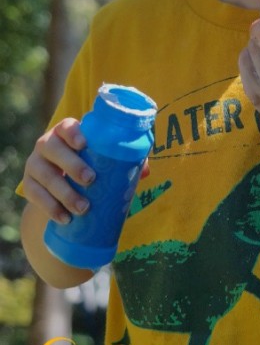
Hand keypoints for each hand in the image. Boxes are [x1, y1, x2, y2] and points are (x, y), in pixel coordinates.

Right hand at [21, 119, 151, 224]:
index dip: (73, 133)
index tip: (84, 144)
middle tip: (91, 180)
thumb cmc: (91, 164)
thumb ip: (125, 159)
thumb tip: (145, 170)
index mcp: (66, 133)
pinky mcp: (29, 186)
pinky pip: (35, 196)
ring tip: (83, 207)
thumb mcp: (103, 159)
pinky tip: (64, 218)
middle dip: (72, 165)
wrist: (63, 186)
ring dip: (64, 193)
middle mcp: (47, 144)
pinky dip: (50, 208)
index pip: (65, 126)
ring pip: (45, 176)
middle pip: (53, 149)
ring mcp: (35, 165)